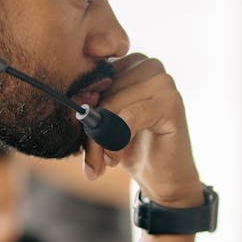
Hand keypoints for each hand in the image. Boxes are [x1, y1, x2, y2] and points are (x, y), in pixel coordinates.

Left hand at [82, 53, 203, 207]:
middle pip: (102, 92)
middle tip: (91, 161)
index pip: (93, 78)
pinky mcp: (171, 103)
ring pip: (112, 104)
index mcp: (130, 62)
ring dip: (101, 139)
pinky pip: (130, 116)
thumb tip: (70, 104)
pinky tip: (114, 159)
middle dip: (91, 130)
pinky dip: (117, 140)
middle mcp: (149, 65)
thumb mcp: (101, 124)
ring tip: (104, 162)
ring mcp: (163, 82)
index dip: (81, 108)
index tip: (78, 137)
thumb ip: (88, 108)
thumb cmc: (131, 148)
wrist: (163, 178)